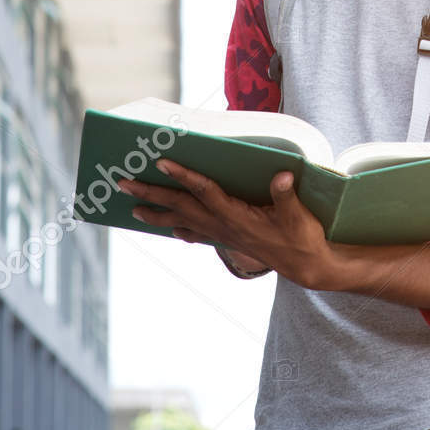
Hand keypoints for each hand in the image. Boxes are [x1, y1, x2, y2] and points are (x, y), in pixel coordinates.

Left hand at [118, 161, 340, 289]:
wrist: (307, 267)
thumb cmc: (303, 238)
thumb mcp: (299, 216)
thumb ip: (286, 196)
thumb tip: (282, 176)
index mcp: (237, 216)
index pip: (204, 191)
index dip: (184, 176)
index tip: (162, 162)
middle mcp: (223, 225)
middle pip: (181, 206)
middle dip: (151, 194)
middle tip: (123, 184)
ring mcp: (223, 234)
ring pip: (182, 221)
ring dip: (156, 214)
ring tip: (133, 209)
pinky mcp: (228, 240)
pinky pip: (196, 233)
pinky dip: (180, 229)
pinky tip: (170, 228)